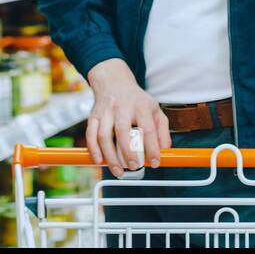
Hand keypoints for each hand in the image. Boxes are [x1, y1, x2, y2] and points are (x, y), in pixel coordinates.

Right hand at [85, 59, 171, 177]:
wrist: (114, 82)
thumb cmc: (137, 101)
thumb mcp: (155, 110)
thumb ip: (162, 130)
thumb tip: (164, 151)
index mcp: (141, 106)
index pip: (148, 128)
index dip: (152, 148)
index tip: (155, 163)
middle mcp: (122, 107)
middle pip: (122, 131)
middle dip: (128, 152)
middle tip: (134, 167)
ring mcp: (106, 112)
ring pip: (104, 135)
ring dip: (110, 156)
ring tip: (118, 171)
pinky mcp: (93, 116)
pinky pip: (91, 134)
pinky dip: (93, 149)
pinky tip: (99, 161)